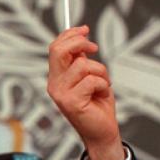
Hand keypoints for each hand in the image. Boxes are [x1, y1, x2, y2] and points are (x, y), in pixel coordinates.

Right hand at [47, 25, 124, 159]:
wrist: (102, 130)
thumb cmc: (97, 105)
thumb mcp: (89, 76)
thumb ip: (82, 60)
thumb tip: (81, 37)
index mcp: (58, 76)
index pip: (55, 48)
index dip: (70, 34)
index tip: (84, 29)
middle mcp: (55, 84)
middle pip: (60, 51)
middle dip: (80, 43)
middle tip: (94, 48)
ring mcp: (61, 94)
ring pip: (84, 65)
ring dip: (101, 72)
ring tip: (103, 85)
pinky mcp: (72, 102)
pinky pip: (92, 80)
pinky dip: (104, 85)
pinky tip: (102, 95)